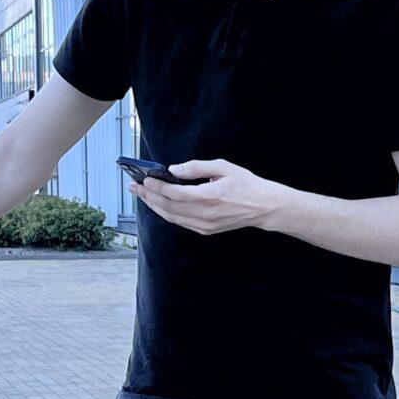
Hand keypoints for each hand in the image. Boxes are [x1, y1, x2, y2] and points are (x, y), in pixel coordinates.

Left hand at [131, 157, 285, 236]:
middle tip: (134, 186)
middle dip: (148, 196)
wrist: (264, 207)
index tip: (144, 179)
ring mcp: (204, 225)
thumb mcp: (223, 167)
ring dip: (154, 206)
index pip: (174, 193)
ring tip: (142, 195)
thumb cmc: (246, 185)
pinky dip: (166, 213)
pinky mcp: (205, 230)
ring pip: (171, 217)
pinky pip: (179, 222)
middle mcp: (205, 214)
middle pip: (168, 207)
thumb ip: (196, 167)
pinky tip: (159, 204)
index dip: (156, 187)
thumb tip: (174, 170)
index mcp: (209, 197)